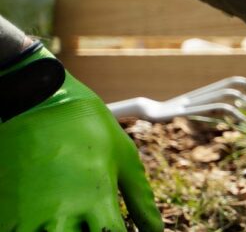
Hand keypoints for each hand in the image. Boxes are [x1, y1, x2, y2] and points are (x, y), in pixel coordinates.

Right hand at [0, 44, 161, 231]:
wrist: (38, 99)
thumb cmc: (87, 126)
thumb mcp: (124, 157)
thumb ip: (141, 199)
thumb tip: (156, 229)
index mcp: (96, 199)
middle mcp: (62, 210)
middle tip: (91, 226)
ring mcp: (29, 212)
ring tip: (68, 222)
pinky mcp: (5, 207)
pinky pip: (16, 231)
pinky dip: (32, 229)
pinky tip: (45, 221)